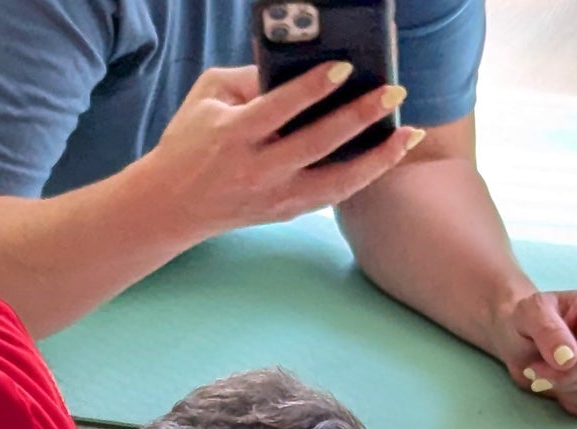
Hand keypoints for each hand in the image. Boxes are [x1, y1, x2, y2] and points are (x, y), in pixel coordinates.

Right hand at [145, 64, 424, 243]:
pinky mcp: (281, 213)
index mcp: (233, 137)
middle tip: (392, 93)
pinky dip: (361, 178)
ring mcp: (271, 197)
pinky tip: (386, 157)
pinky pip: (329, 197)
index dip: (311, 88)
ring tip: (407, 135)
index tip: (342, 68)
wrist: (169, 206)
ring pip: (332, 183)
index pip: (277, 110)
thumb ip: (247, 78)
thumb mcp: (206, 99)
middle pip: (315, 145)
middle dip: (357, 117)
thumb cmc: (188, 144)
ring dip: (375, 160)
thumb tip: (298, 70)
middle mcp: (255, 171)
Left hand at [504, 288, 576, 420]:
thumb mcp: (528, 314)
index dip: (567, 366)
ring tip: (551, 377)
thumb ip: (547, 330)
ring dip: (568, 393)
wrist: (525, 338)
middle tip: (536, 372)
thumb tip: (567, 358)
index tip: (536, 368)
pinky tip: (564, 390)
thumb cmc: (529, 322)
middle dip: (562, 379)